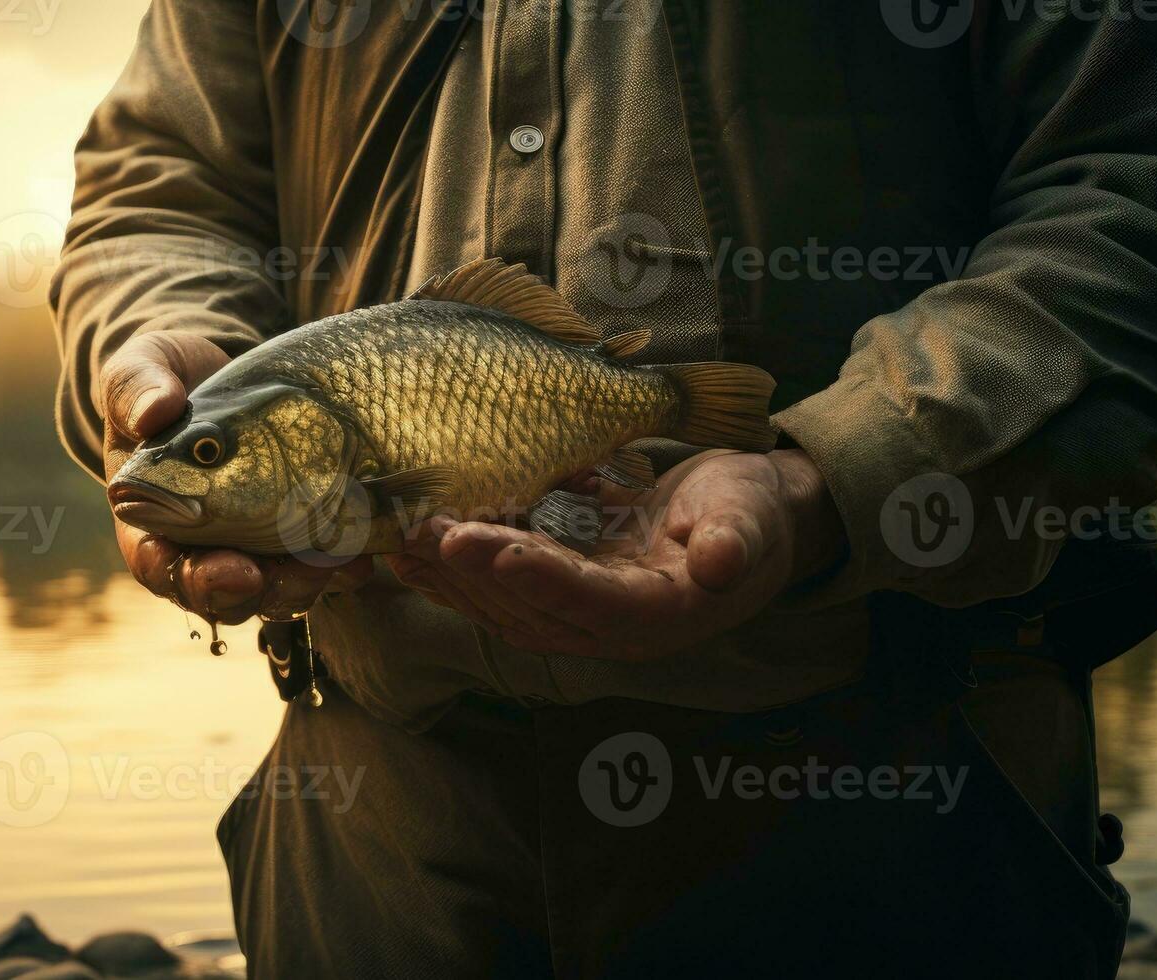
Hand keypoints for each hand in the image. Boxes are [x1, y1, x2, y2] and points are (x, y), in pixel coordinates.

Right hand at [99, 331, 371, 624]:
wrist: (216, 372)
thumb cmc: (166, 377)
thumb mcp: (144, 366)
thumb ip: (137, 387)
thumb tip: (154, 412)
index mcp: (150, 514)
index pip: (157, 564)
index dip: (187, 578)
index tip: (229, 570)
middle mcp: (197, 541)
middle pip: (217, 593)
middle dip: (250, 593)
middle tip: (278, 574)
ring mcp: (246, 543)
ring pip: (270, 591)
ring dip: (300, 585)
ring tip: (331, 560)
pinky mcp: (289, 534)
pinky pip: (313, 567)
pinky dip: (338, 568)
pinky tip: (360, 552)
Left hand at [383, 449, 844, 659]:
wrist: (742, 521)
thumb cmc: (749, 514)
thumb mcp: (752, 519)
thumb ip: (735, 542)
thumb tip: (722, 564)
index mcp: (659, 613)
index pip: (589, 601)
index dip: (536, 576)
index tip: (484, 544)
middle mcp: (609, 626)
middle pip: (530, 607)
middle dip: (472, 570)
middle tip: (423, 529)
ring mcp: (578, 613)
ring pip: (504, 603)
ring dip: (452, 573)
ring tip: (404, 536)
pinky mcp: (558, 592)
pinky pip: (498, 587)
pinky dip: (456, 569)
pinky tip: (412, 546)